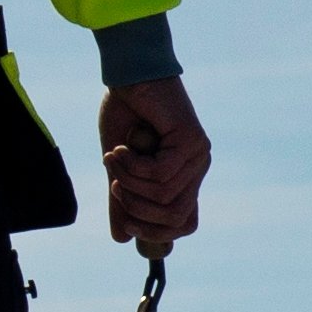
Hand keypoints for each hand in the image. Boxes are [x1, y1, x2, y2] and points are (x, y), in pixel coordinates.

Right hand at [99, 78, 208, 253]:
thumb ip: (122, 197)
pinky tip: (121, 147)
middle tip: (114, 186)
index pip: (185, 223)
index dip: (156, 231)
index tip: (126, 220)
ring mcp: (198, 155)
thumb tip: (121, 237)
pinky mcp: (191, 141)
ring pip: (164, 197)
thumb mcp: (119, 165)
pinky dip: (132, 166)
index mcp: (184, 175)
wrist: (129, 74)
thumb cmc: (125, 112)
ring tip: (113, 156)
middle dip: (137, 210)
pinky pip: (160, 174)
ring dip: (128, 181)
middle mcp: (197, 167)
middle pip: (176, 218)